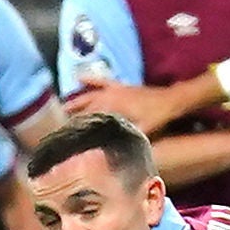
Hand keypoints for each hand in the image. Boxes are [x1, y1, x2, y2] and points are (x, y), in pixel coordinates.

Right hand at [66, 77, 208, 129]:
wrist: (173, 99)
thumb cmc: (158, 116)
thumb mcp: (142, 131)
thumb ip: (126, 139)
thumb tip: (111, 151)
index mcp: (112, 105)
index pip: (87, 116)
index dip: (74, 125)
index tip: (62, 134)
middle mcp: (109, 95)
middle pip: (84, 105)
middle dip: (70, 115)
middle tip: (57, 125)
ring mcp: (114, 89)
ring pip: (88, 94)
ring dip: (75, 101)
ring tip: (61, 107)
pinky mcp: (120, 86)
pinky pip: (100, 81)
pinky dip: (89, 80)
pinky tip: (79, 78)